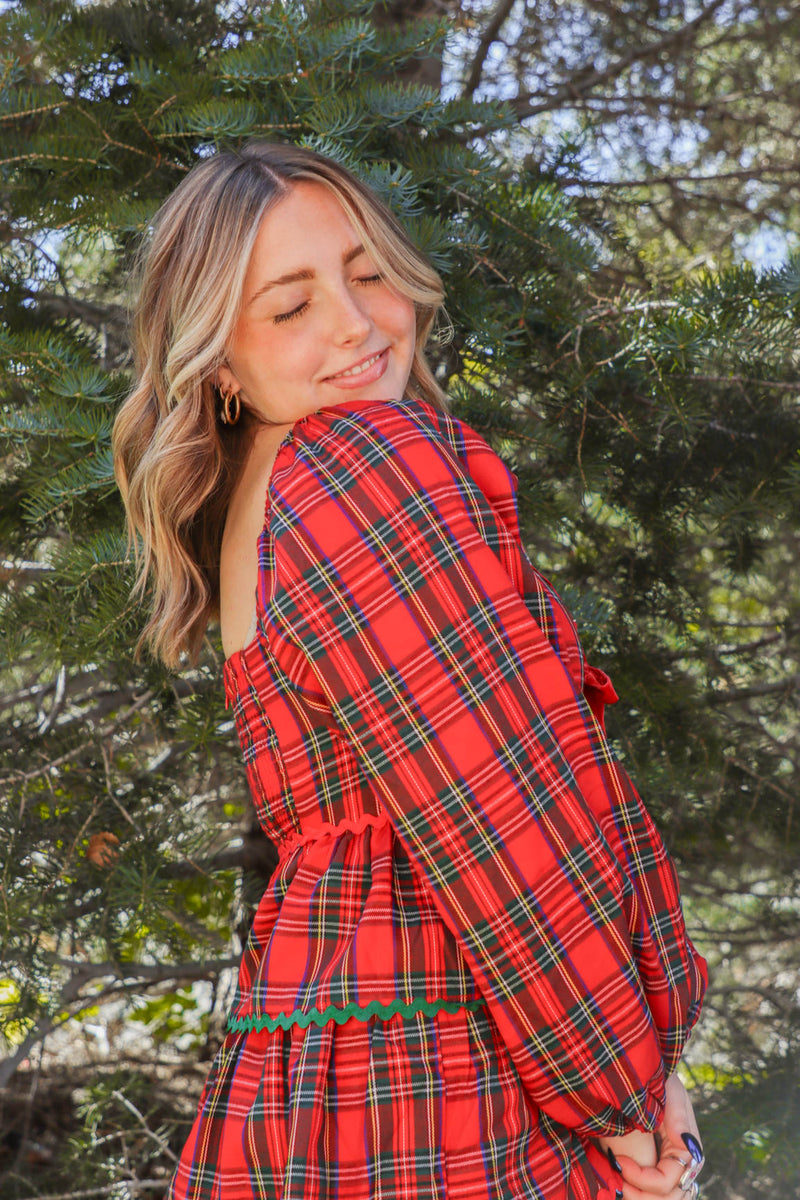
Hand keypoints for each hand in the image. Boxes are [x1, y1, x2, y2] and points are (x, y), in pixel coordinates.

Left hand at [611, 1075, 704, 1198]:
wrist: (644, 1072)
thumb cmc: (660, 1078)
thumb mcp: (669, 1090)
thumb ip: (677, 1117)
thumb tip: (686, 1144)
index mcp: (686, 1149)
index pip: (667, 1183)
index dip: (642, 1179)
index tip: (617, 1160)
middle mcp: (680, 1163)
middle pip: (665, 1198)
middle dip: (639, 1195)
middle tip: (614, 1183)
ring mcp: (667, 1164)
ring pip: (657, 1197)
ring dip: (636, 1195)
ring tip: (614, 1183)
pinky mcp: (653, 1162)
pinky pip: (647, 1188)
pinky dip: (633, 1188)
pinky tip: (615, 1178)